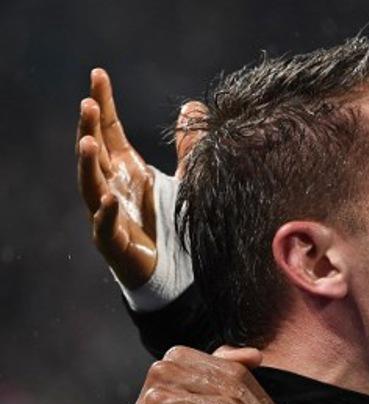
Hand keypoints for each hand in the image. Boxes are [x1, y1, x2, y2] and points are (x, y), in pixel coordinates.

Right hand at [76, 68, 204, 288]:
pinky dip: (107, 214)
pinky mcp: (116, 246)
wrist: (180, 273)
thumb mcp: (187, 179)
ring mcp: (110, 217)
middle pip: (94, 154)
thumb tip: (190, 106)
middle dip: (88, 128)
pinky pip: (107, 229)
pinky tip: (111, 199)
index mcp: (125, 169)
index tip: (98, 74)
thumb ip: (189, 146)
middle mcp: (112, 188)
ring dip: (87, 165)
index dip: (102, 104)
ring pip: (91, 188)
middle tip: (87, 103)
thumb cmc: (175, 223)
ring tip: (86, 141)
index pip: (108, 131)